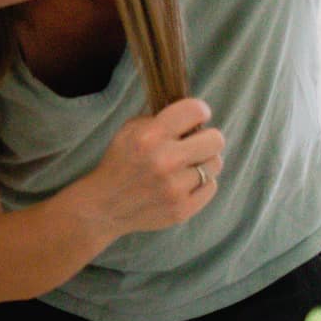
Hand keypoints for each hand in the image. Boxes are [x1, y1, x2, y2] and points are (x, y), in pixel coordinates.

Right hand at [87, 97, 224, 235]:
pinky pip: (211, 187)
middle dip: (206, 139)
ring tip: (186, 166)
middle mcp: (164, 161)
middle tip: (194, 145)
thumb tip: (195, 117)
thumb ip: (161, 119)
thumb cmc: (121, 162)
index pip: (196, 110)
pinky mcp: (181, 210)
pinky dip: (201, 184)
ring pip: (215, 164)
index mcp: (150, 136)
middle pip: (215, 140)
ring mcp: (174, 188)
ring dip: (203, 162)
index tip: (196, 118)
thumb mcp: (130, 130)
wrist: (104, 206)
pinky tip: (184, 183)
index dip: (199, 112)